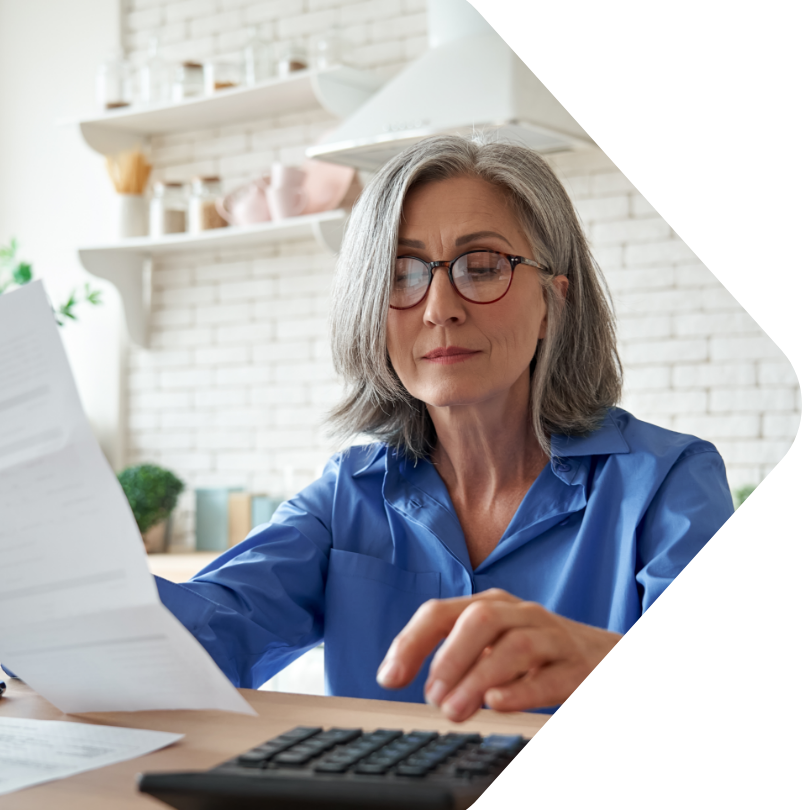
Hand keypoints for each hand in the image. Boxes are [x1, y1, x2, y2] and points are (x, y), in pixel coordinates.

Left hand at [376, 589, 621, 721]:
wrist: (603, 655)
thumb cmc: (537, 652)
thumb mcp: (493, 644)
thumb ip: (455, 656)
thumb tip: (410, 680)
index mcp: (490, 606)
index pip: (441, 612)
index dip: (410, 642)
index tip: (388, 679)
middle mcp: (519, 614)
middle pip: (479, 619)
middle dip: (449, 657)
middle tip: (432, 697)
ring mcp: (551, 637)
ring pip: (514, 646)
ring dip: (479, 678)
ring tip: (456, 710)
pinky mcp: (577, 666)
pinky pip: (551, 675)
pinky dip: (522, 690)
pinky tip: (498, 703)